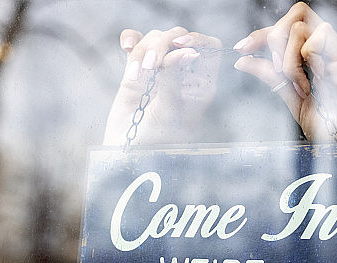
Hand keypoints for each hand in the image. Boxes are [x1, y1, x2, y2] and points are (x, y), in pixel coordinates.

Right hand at [103, 27, 221, 145]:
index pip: (210, 48)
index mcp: (200, 84)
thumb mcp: (168, 111)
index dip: (198, 39)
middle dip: (163, 44)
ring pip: (156, 38)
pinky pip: (135, 43)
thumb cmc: (155, 140)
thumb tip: (187, 52)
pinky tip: (126, 49)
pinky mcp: (138, 68)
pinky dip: (130, 40)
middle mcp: (183, 73)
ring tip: (136, 76)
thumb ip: (175, 79)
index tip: (180, 44)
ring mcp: (160, 70)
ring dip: (144, 50)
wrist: (127, 151)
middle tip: (152, 66)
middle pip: (179, 37)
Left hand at [232, 2, 336, 145]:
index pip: (289, 27)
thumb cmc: (336, 131)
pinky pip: (320, 37)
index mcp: (319, 57)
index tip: (242, 49)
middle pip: (296, 15)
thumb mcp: (295, 102)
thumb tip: (245, 61)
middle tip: (277, 71)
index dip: (262, 34)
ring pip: (302, 26)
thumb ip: (273, 79)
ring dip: (289, 57)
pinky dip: (306, 57)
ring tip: (300, 86)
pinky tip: (312, 83)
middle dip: (274, 38)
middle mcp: (331, 50)